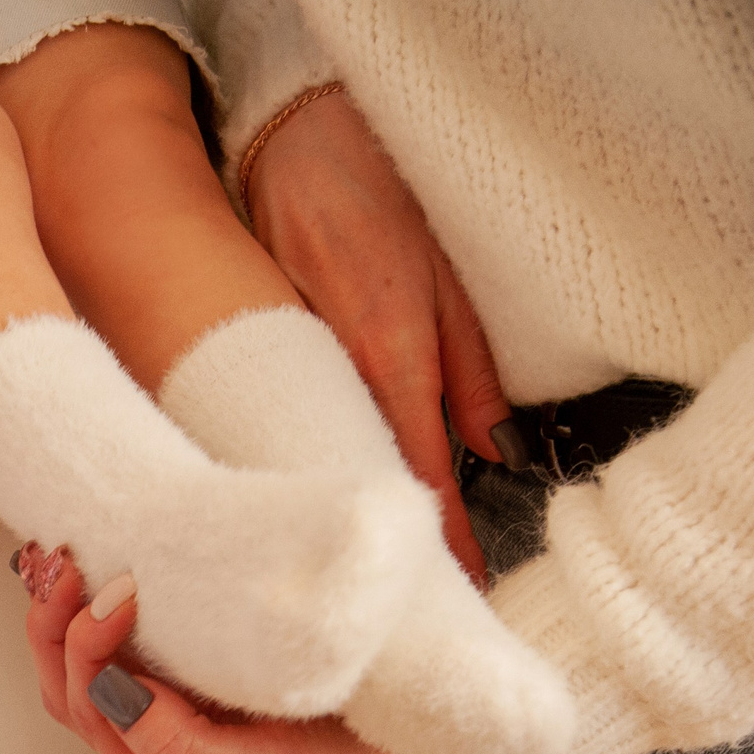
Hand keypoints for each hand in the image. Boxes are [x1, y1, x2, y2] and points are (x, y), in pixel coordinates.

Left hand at [22, 548, 424, 753]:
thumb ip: (178, 742)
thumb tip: (112, 691)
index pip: (86, 703)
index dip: (85, 641)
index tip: (124, 586)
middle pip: (69, 686)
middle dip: (56, 623)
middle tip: (73, 560)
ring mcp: (165, 725)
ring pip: (85, 671)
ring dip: (67, 617)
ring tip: (73, 559)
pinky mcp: (189, 696)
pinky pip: (122, 659)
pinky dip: (101, 620)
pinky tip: (105, 580)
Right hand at [245, 90, 508, 582]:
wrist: (284, 136)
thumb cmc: (373, 191)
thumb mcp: (447, 273)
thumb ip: (471, 367)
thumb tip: (501, 449)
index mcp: (387, 350)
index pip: (421, 470)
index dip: (445, 539)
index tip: (464, 592)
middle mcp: (328, 372)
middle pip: (363, 485)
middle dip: (396, 551)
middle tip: (422, 617)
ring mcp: (282, 372)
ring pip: (318, 466)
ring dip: (347, 518)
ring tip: (376, 582)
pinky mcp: (252, 366)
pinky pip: (283, 434)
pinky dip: (306, 473)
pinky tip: (315, 508)